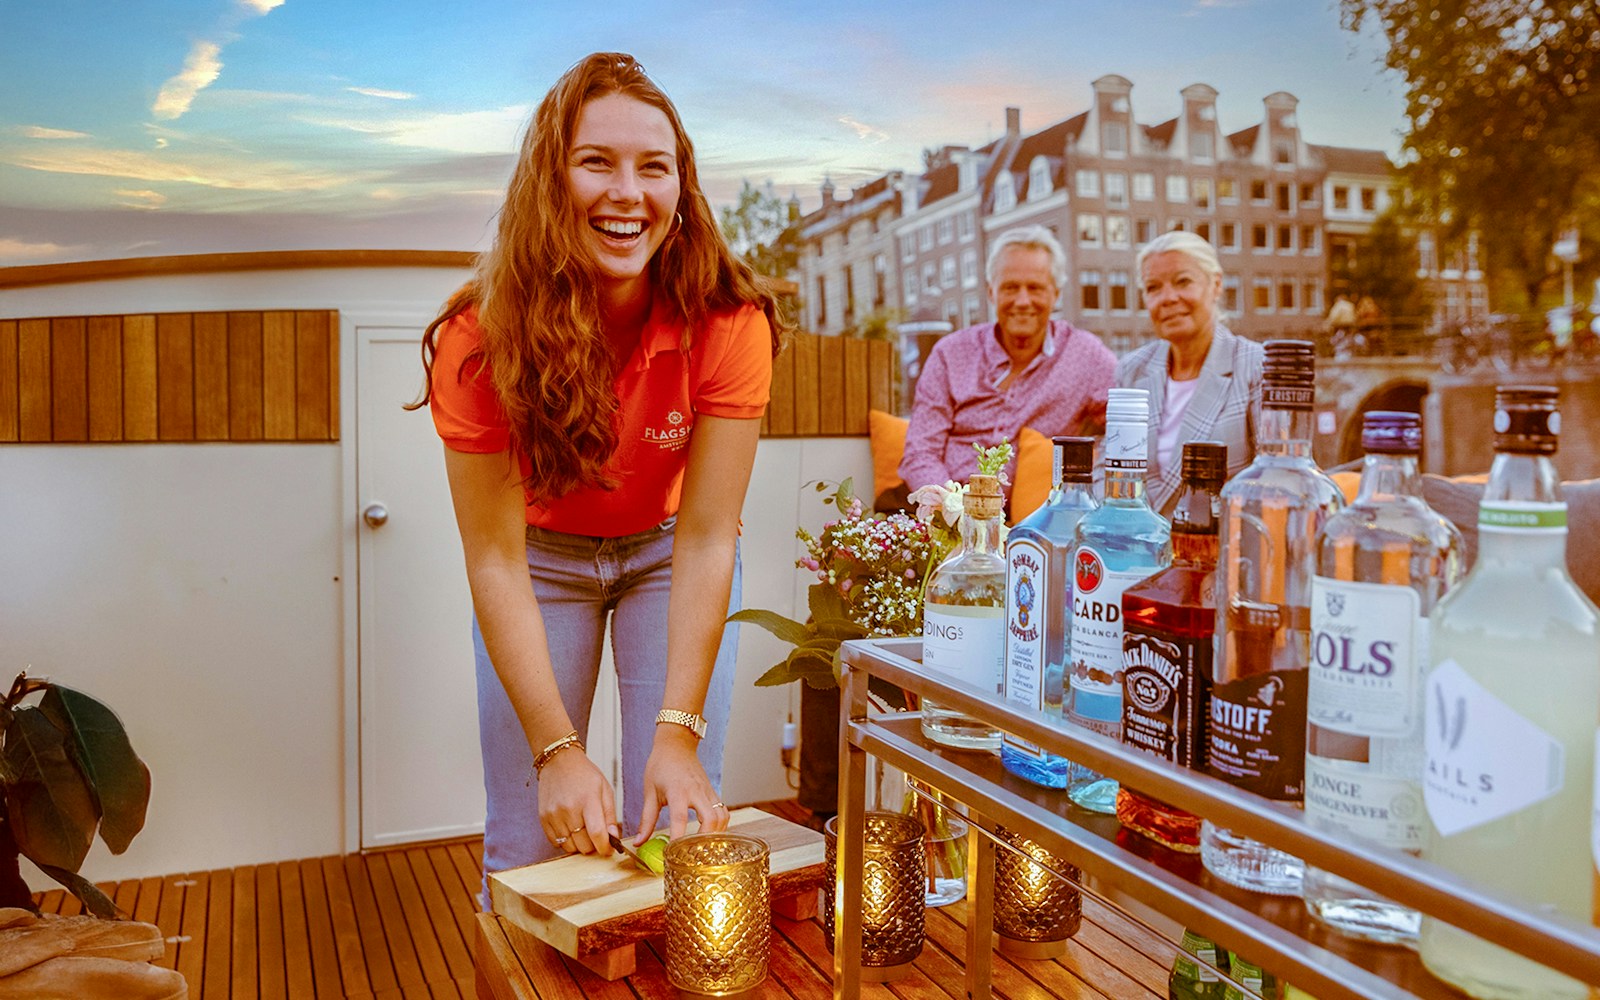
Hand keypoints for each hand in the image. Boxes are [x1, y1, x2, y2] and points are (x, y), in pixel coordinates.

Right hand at [537, 749, 616, 856]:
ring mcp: (554, 815)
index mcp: (588, 800)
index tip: (609, 850)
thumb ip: (610, 816)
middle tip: (596, 836)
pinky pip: (556, 842)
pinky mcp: (543, 819)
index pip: (597, 833)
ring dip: (579, 844)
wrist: (559, 762)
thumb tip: (614, 838)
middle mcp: (569, 809)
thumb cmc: (585, 775)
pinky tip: (571, 828)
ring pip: (570, 847)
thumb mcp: (605, 789)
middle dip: (593, 846)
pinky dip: (566, 841)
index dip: (605, 847)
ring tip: (583, 830)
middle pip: (583, 845)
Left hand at [634, 726, 727, 843]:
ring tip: (704, 848)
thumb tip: (639, 842)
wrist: (676, 744)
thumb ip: (646, 820)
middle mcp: (696, 791)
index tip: (673, 853)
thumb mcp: (649, 792)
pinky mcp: (713, 792)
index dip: (678, 837)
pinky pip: (723, 811)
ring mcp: (708, 791)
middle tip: (694, 853)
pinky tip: (710, 834)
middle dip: (705, 839)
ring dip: (715, 834)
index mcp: (678, 791)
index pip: (680, 818)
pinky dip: (720, 825)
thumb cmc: (660, 766)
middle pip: (711, 819)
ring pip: (722, 816)